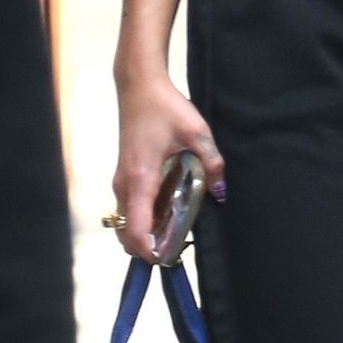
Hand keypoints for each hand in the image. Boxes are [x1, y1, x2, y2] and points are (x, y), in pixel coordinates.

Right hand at [112, 68, 225, 263]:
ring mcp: (121, 181)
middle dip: (149, 248)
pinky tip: (168, 212)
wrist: (139, 86)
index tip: (171, 256)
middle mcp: (124, 186)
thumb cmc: (165, 107)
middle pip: (127, 233)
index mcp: (140, 180)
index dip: (150, 250)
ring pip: (126, 222)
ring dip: (146, 234)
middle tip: (179, 248)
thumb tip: (221, 192)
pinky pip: (129, 209)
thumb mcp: (195, 131)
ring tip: (176, 233)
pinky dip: (143, 220)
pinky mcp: (124, 176)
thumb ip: (210, 161)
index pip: (136, 229)